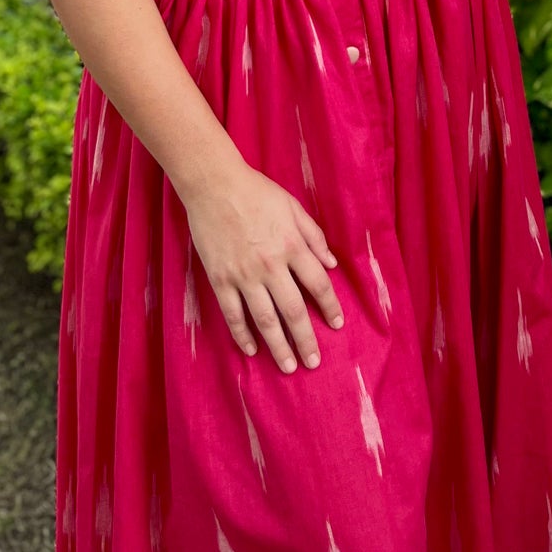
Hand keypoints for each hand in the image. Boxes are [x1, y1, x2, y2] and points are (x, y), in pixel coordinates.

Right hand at [183, 160, 345, 373]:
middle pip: (294, 310)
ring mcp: (244, 275)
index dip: (330, 306)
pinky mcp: (220, 279)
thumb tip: (332, 265)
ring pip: (265, 319)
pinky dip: (242, 335)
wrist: (214, 185)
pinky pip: (233, 314)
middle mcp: (271, 265)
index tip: (337, 325)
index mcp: (292, 245)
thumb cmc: (257, 191)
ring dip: (279, 346)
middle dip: (306, 339)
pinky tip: (251, 350)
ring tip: (289, 366)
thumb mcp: (293, 206)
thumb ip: (314, 236)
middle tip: (314, 362)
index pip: (318, 284)